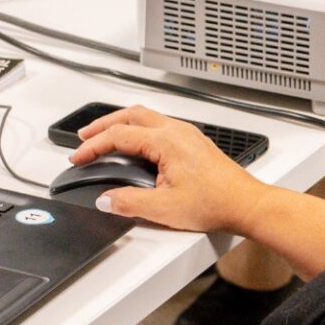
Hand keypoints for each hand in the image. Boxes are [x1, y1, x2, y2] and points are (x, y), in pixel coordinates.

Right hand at [70, 105, 272, 233]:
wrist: (246, 204)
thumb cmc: (216, 203)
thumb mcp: (164, 209)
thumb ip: (129, 202)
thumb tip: (106, 199)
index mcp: (166, 141)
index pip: (119, 136)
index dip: (93, 146)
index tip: (78, 157)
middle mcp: (177, 131)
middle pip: (130, 115)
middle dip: (103, 124)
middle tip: (84, 137)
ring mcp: (187, 134)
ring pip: (146, 116)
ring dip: (121, 124)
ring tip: (104, 136)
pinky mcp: (193, 142)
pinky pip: (159, 124)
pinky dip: (138, 129)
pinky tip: (135, 143)